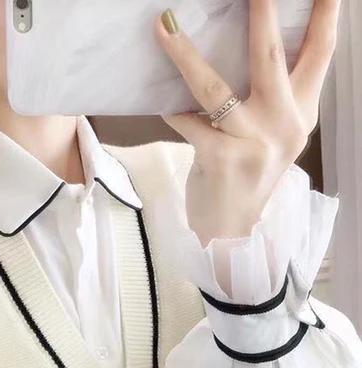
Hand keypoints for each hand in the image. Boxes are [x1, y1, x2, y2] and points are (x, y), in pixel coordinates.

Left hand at [154, 0, 340, 247]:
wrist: (232, 228)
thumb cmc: (247, 173)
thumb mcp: (271, 134)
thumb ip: (271, 97)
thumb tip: (242, 45)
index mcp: (301, 113)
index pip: (321, 53)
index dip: (325, 12)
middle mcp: (284, 124)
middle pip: (271, 57)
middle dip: (261, 13)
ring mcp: (253, 143)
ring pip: (215, 88)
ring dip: (186, 55)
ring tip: (165, 27)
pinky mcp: (221, 160)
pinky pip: (188, 122)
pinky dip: (172, 110)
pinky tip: (160, 100)